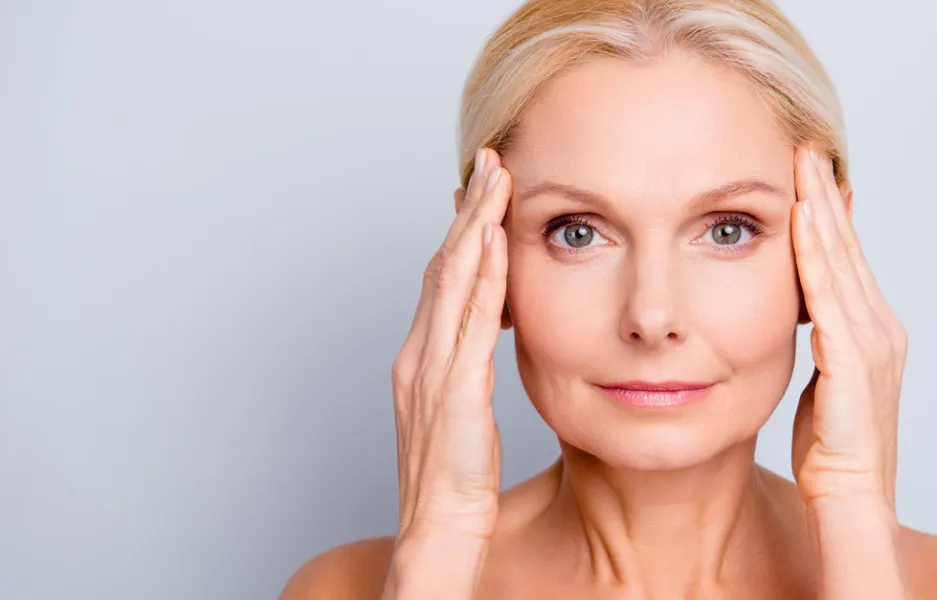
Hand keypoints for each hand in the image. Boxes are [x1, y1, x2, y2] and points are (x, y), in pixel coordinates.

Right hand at [390, 148, 511, 541]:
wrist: (436, 532)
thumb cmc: (450, 482)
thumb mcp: (459, 414)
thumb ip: (466, 370)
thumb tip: (488, 336)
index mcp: (420, 360)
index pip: (441, 280)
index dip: (461, 232)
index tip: (480, 191)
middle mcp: (420, 356)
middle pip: (444, 266)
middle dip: (468, 211)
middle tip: (489, 162)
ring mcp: (433, 371)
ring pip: (454, 281)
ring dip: (476, 225)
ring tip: (495, 180)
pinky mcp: (456, 392)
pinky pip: (471, 322)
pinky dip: (482, 276)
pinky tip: (496, 242)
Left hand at [789, 146, 907, 510]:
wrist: (853, 499)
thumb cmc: (833, 451)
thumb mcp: (825, 384)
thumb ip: (820, 345)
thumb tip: (803, 317)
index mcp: (873, 333)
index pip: (845, 261)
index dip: (827, 216)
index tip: (807, 175)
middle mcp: (880, 329)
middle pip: (847, 248)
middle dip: (825, 196)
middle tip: (806, 148)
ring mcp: (872, 343)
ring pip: (840, 262)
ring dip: (821, 211)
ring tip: (803, 165)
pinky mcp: (853, 361)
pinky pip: (828, 296)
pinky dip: (814, 255)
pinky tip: (801, 221)